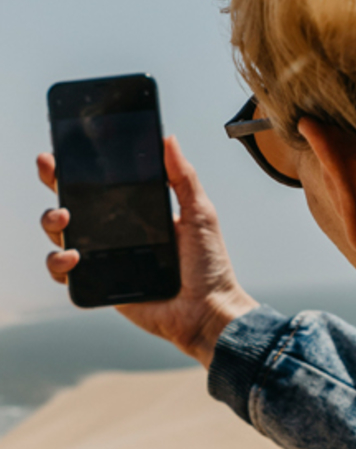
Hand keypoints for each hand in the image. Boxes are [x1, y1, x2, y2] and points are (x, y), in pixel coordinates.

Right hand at [38, 136, 258, 367]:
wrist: (208, 310)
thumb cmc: (209, 264)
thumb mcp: (200, 214)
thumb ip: (183, 178)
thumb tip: (168, 139)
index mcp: (139, 214)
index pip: (103, 187)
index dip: (80, 170)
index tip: (64, 153)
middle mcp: (118, 234)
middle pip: (74, 206)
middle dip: (56, 187)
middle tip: (52, 174)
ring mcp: (106, 259)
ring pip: (61, 236)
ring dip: (52, 223)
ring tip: (65, 219)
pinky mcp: (100, 285)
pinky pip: (65, 273)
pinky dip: (59, 262)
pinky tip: (74, 256)